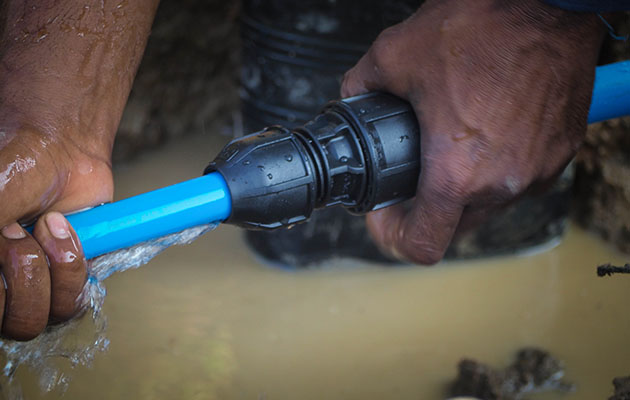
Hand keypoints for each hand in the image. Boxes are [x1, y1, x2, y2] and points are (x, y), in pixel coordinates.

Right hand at [0, 0, 158, 339]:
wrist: (54, 138)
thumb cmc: (14, 154)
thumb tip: (1, 247)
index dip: (7, 282)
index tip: (20, 237)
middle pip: (8, 323)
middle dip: (28, 279)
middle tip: (40, 231)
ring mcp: (31, 279)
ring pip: (41, 319)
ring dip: (58, 277)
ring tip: (62, 231)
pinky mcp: (69, 272)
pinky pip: (75, 301)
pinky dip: (78, 276)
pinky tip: (76, 237)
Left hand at [341, 0, 604, 263]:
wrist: (550, 4)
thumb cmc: (485, 26)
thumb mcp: (397, 53)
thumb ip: (361, 85)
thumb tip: (352, 98)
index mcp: (457, 170)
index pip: (422, 245)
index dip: (394, 236)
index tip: (386, 215)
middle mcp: (501, 183)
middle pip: (452, 226)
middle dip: (425, 208)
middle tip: (412, 174)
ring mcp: (535, 172)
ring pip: (486, 205)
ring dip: (461, 188)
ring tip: (450, 145)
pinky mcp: (559, 155)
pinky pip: (517, 181)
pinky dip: (495, 169)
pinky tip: (483, 133)